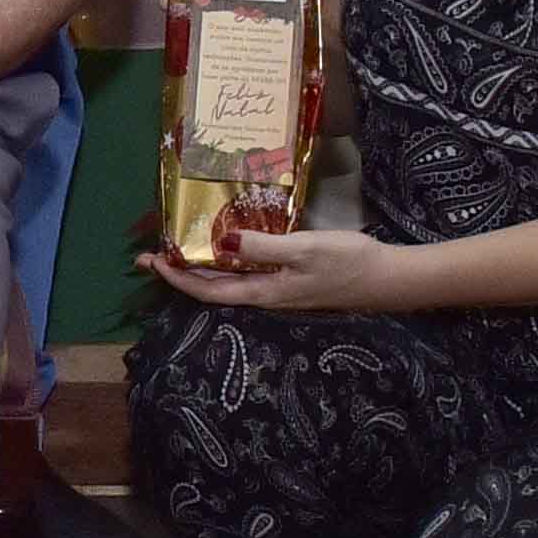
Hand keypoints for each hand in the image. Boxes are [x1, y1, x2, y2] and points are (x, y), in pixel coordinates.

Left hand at [140, 217, 401, 315]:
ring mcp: (278, 290)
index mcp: (263, 293)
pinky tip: (224, 249)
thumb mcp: (303, 250)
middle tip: (150, 257)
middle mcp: (265, 296)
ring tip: (176, 252)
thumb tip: (221, 241)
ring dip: (200, 269)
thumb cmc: (346, 262)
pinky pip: (247, 274)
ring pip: (228, 282)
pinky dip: (226, 263)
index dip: (178, 278)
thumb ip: (262, 247)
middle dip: (179, 274)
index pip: (209, 291)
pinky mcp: (290, 281)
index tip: (153, 261)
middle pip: (213, 289)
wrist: (387, 278)